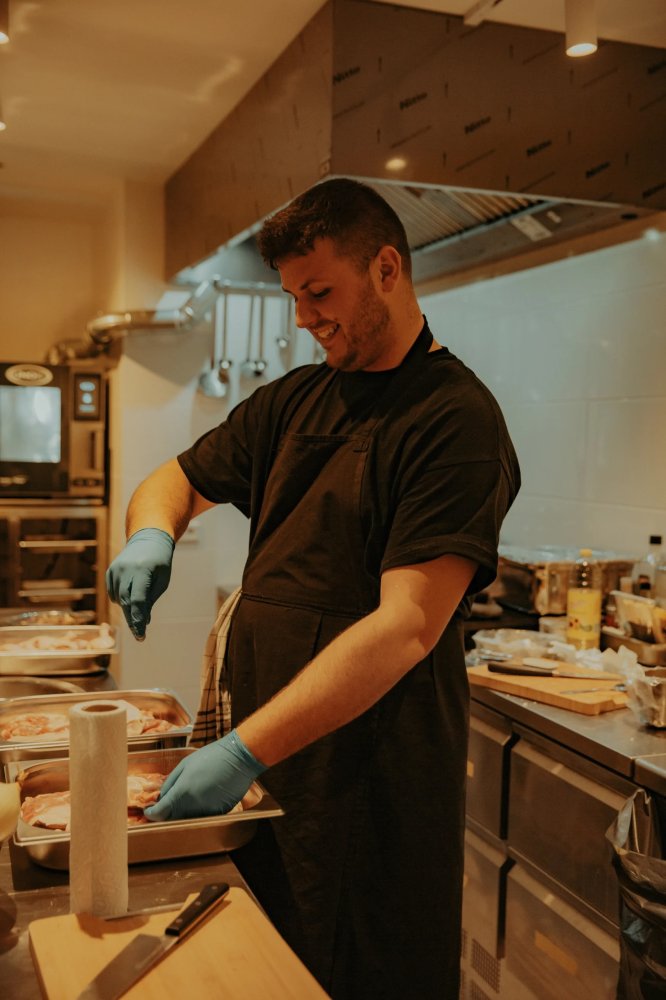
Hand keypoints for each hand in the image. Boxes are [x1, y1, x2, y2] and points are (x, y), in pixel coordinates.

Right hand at [105, 528, 173, 639]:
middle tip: (140, 635)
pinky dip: (121, 600)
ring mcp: (115, 569)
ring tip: (139, 610)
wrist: (148, 538)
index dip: (138, 620)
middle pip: (126, 602)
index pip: (138, 600)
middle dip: (132, 620)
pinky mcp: (110, 571)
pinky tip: (130, 596)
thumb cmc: (160, 562)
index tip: (141, 636)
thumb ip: (151, 599)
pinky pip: (113, 593)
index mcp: (142, 570)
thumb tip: (143, 621)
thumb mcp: (162, 580)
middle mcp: (125, 569)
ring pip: (118, 599)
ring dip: (128, 609)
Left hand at [144, 730, 266, 821]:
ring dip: (182, 813)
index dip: (152, 814)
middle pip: (172, 819)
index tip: (149, 811)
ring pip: (188, 819)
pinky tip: (202, 797)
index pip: (160, 812)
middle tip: (165, 805)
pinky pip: (202, 816)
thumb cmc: (211, 756)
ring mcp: (207, 811)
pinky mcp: (219, 813)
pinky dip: (197, 811)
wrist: (238, 758)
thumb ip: (170, 782)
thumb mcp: (185, 764)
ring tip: (187, 798)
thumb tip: (162, 797)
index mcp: (182, 791)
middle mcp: (193, 805)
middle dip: (166, 814)